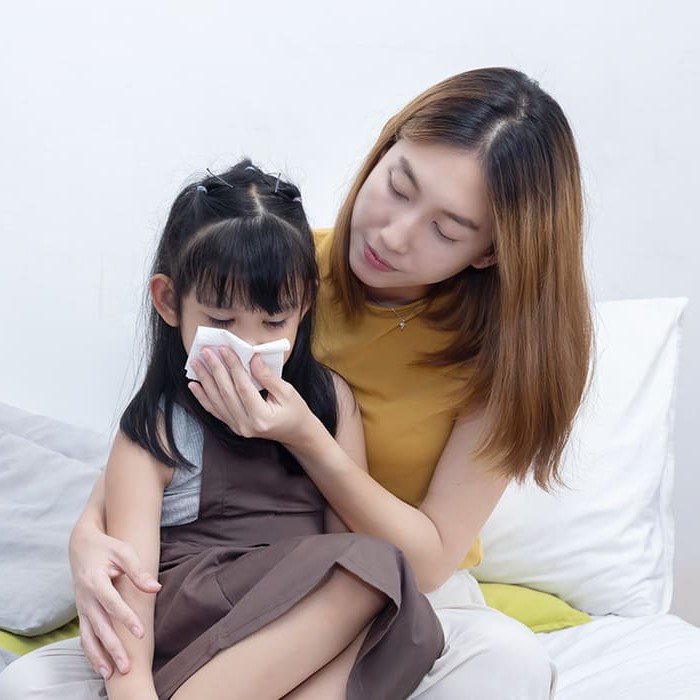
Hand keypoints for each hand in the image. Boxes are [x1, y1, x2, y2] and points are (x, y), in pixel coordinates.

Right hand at [69, 520, 160, 678]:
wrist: (81, 546)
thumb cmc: (106, 547)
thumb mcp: (123, 552)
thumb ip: (138, 571)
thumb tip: (156, 588)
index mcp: (95, 581)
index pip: (112, 604)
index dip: (126, 618)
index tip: (141, 632)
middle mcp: (85, 598)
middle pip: (100, 627)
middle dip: (113, 648)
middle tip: (127, 667)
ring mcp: (81, 607)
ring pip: (88, 636)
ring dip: (99, 657)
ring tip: (111, 674)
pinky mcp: (82, 612)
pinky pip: (84, 636)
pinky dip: (90, 652)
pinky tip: (100, 666)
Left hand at [188, 347, 315, 445]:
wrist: (296, 433)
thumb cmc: (295, 412)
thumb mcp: (288, 392)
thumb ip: (269, 377)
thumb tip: (253, 358)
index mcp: (262, 417)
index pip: (243, 386)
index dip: (233, 366)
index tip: (225, 349)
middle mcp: (246, 425)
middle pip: (226, 393)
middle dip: (215, 369)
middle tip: (206, 351)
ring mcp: (238, 427)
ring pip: (216, 401)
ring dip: (205, 380)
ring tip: (197, 363)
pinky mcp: (233, 426)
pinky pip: (214, 410)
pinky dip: (203, 397)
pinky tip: (194, 385)